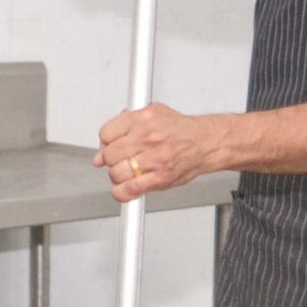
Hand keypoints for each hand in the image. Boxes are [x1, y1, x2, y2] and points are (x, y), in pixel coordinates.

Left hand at [94, 103, 217, 200]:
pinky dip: (122, 192)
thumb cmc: (179, 130)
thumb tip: (102, 148)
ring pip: (116, 173)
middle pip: (109, 155)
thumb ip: (126, 124)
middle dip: (111, 160)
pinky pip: (129, 190)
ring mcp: (154, 159)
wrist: (204, 143)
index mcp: (143, 120)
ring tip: (127, 172)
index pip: (106, 133)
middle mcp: (147, 138)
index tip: (111, 146)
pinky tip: (126, 187)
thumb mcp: (152, 113)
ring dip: (118, 176)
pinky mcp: (160, 178)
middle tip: (120, 160)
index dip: (106, 142)